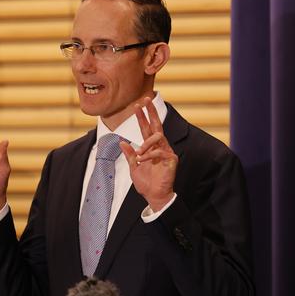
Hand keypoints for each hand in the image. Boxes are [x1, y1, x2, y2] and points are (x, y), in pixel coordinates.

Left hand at [120, 97, 177, 211]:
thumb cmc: (146, 183)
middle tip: (145, 99)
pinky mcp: (172, 159)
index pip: (146, 128)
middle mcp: (160, 146)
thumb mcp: (133, 167)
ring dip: (146, 143)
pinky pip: (159, 151)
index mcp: (151, 147)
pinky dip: (149, 154)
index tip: (137, 105)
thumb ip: (130, 155)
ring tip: (139, 154)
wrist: (154, 196)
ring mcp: (167, 152)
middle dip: (150, 112)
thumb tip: (122, 142)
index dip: (142, 117)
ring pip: (158, 136)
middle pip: (156, 125)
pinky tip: (143, 160)